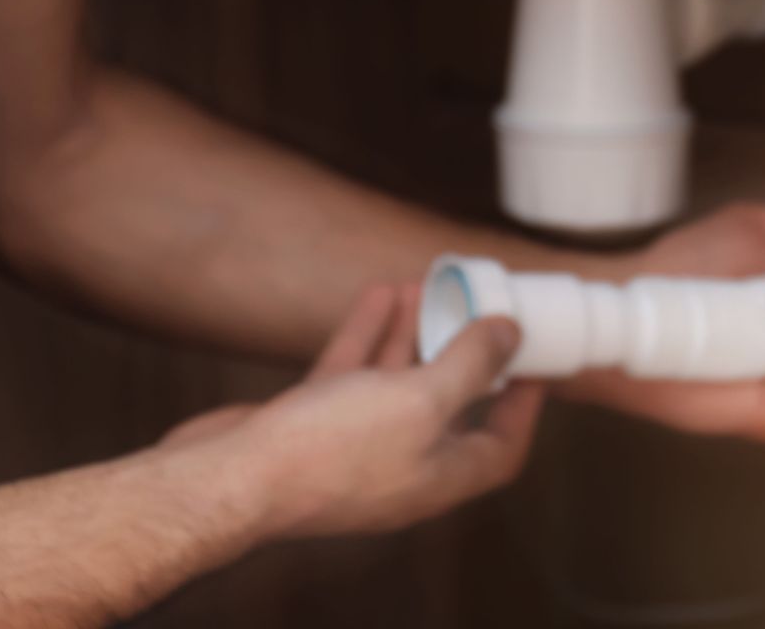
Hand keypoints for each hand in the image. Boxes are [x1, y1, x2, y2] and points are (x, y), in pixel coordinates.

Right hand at [167, 285, 544, 541]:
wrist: (230, 479)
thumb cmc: (329, 451)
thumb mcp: (420, 401)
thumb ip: (470, 365)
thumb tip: (512, 335)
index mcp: (439, 476)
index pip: (501, 448)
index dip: (524, 406)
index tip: (535, 362)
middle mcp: (401, 466)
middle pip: (448, 408)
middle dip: (462, 354)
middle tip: (479, 309)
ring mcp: (354, 446)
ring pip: (396, 383)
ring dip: (414, 333)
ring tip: (428, 285)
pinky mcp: (312, 426)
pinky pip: (351, 374)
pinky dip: (369, 334)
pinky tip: (378, 294)